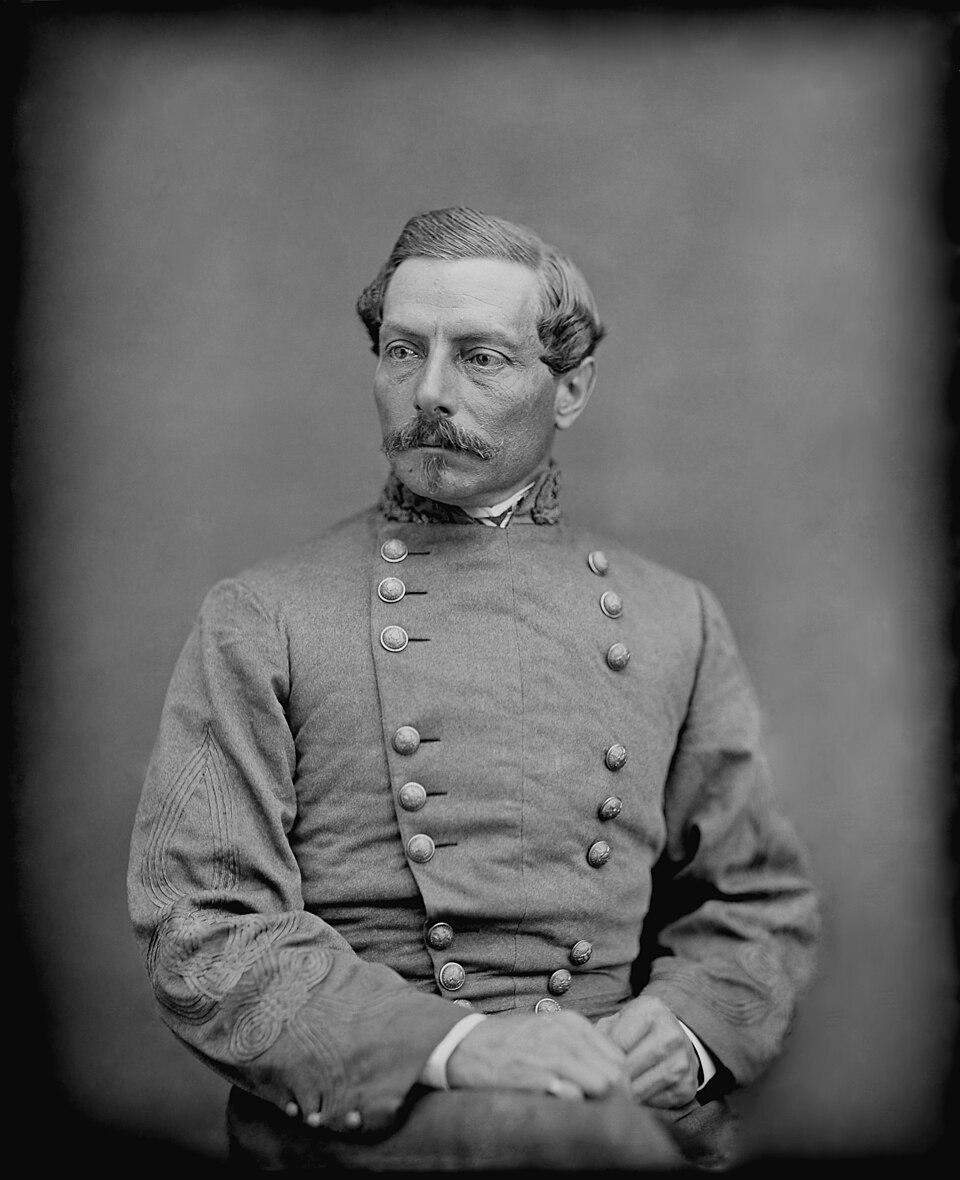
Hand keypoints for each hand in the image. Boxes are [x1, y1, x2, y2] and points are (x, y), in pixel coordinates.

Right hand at [446, 1010, 631, 1101]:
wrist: (464, 1046)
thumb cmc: (509, 1044)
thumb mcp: (548, 1031)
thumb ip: (579, 1048)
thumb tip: (612, 1078)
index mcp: (572, 1023)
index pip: (618, 1060)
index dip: (618, 1085)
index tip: (608, 1101)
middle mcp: (566, 1035)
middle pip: (615, 1075)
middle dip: (612, 1098)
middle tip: (597, 1113)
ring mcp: (551, 1054)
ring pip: (602, 1086)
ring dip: (595, 1105)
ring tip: (578, 1113)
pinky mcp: (535, 1075)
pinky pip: (574, 1097)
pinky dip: (572, 1107)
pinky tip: (557, 1107)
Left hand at [595, 996, 699, 1109]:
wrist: (672, 1036)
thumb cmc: (635, 1029)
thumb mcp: (617, 1021)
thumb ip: (598, 1035)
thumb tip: (581, 1059)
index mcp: (650, 1010)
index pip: (617, 1042)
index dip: (599, 1058)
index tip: (588, 1067)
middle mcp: (671, 1033)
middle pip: (630, 1066)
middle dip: (609, 1079)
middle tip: (594, 1087)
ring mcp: (683, 1060)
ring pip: (643, 1087)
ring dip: (623, 1094)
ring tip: (608, 1095)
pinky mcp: (688, 1085)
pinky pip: (658, 1102)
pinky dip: (641, 1104)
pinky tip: (631, 1098)